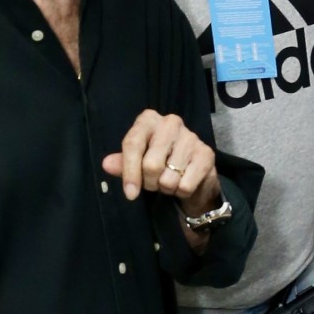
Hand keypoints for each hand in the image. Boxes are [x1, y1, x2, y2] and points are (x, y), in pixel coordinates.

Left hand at [102, 111, 218, 215]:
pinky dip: (181, 192)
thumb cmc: (158, 164)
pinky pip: (185, 185)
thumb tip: (107, 164)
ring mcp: (191, 137)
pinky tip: (183, 183)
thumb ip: (122, 163)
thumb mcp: (136, 163)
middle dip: (150, 183)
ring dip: (166, 188)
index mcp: (148, 120)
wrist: (192, 174)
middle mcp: (170, 122)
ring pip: (168, 178)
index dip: (129, 172)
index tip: (130, 194)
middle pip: (151, 164)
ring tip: (169, 182)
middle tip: (153, 183)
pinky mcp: (206, 154)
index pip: (133, 144)